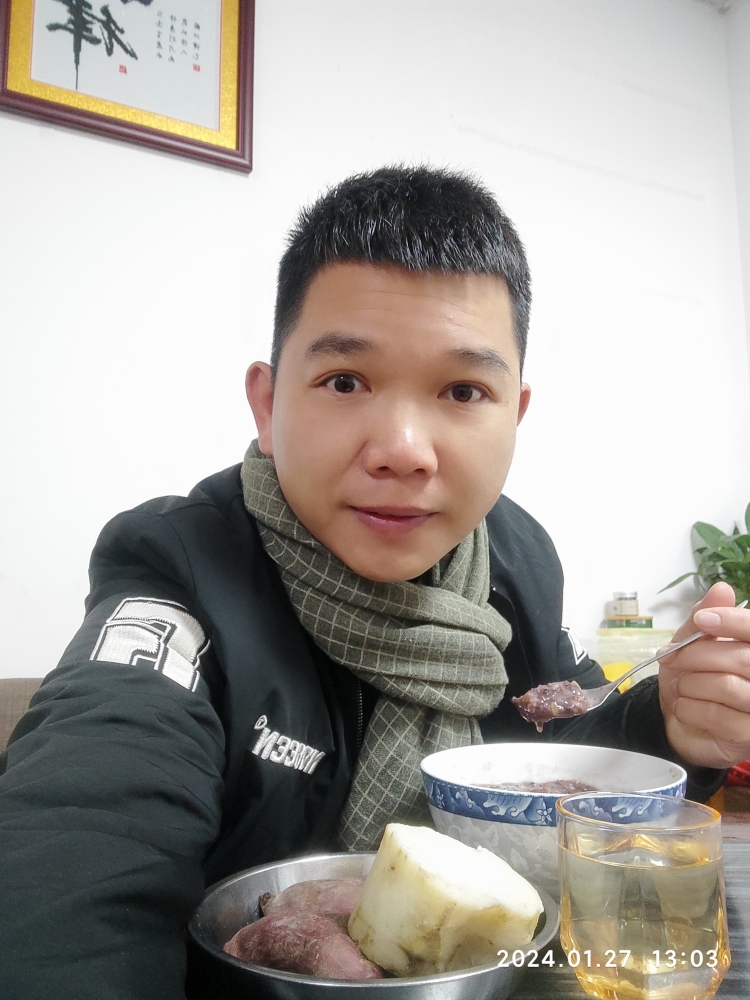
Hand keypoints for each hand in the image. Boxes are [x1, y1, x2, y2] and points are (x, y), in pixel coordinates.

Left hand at [659, 582, 749, 768]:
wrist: (675, 720)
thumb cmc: (690, 678)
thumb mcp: (689, 643)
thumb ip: (704, 619)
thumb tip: (722, 590)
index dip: (731, 622)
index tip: (702, 620)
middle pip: (740, 658)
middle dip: (696, 656)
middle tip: (670, 658)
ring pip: (727, 686)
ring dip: (690, 684)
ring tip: (680, 686)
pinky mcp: (748, 736)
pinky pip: (719, 717)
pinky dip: (690, 708)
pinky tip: (683, 707)